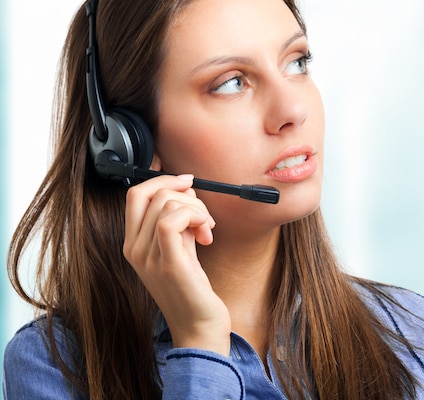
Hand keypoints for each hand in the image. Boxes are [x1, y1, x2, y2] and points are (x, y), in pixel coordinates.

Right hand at [123, 174, 230, 354]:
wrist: (198, 326)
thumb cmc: (192, 288)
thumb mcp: (179, 248)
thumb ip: (177, 221)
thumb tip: (186, 190)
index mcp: (133, 244)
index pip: (135, 195)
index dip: (162, 180)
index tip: (188, 182)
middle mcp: (134, 249)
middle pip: (152, 194)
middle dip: (187, 195)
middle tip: (204, 216)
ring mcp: (148, 258)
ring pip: (167, 204)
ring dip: (197, 209)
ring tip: (207, 231)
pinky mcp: (168, 264)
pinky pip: (172, 221)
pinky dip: (194, 217)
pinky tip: (206, 235)